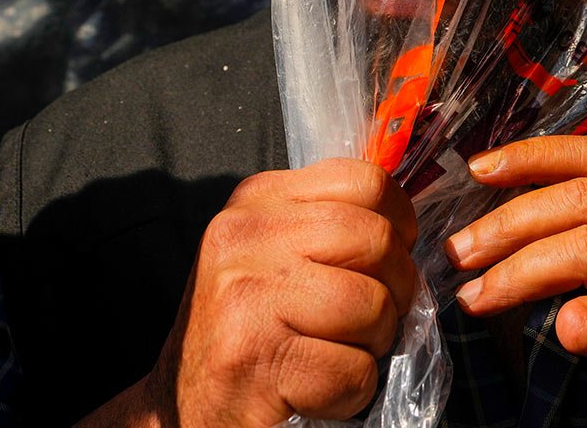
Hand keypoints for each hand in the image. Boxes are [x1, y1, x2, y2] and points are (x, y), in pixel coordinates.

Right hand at [127, 158, 417, 426]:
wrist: (180, 406)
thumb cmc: (243, 329)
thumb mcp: (275, 252)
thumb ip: (328, 224)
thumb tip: (406, 224)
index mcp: (257, 200)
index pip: (365, 181)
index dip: (398, 224)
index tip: (387, 260)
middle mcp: (245, 236)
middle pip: (376, 240)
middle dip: (396, 289)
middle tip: (374, 319)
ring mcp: (247, 295)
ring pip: (370, 305)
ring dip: (374, 344)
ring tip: (340, 354)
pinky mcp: (254, 358)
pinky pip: (352, 371)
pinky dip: (351, 392)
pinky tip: (314, 389)